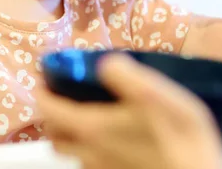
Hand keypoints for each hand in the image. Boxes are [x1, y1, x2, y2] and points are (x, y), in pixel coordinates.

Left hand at [36, 54, 221, 168]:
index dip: (42, 91)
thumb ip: (128, 76)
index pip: (49, 109)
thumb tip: (105, 62)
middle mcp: (89, 152)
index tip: (44, 77)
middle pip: (54, 135)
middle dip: (51, 114)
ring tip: (84, 113)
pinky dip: (88, 147)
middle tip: (61, 96)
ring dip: (69, 133)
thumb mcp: (159, 96)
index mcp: (92, 128)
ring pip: (71, 152)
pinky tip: (111, 136)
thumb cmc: (180, 140)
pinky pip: (90, 162)